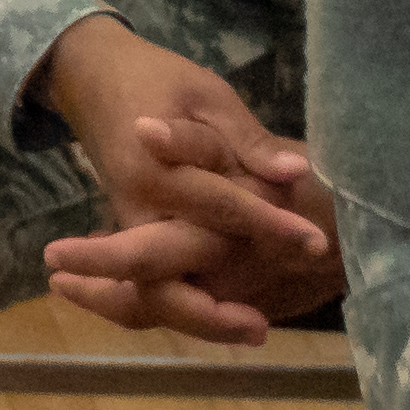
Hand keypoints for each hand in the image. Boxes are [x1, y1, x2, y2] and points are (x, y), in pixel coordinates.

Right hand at [36, 18, 342, 344]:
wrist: (93, 79)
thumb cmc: (158, 81)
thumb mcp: (207, 96)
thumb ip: (249, 140)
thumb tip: (295, 172)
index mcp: (155, 167)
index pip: (219, 205)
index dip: (270, 225)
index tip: (316, 242)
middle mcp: (137, 207)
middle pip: (160, 271)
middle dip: (208, 308)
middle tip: (261, 328)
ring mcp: (129, 226)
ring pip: (148, 291)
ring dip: (196, 318)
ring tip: (255, 330)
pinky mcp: (132, 234)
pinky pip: (148, 284)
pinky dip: (182, 308)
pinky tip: (230, 322)